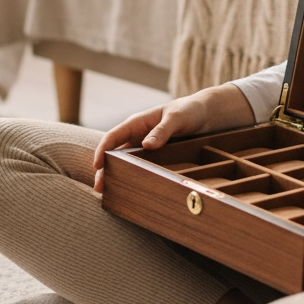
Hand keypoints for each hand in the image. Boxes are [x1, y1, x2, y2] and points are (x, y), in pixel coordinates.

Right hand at [92, 83, 254, 191]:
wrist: (207, 114)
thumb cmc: (190, 110)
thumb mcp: (177, 118)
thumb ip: (162, 131)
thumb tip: (146, 145)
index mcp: (138, 122)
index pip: (113, 136)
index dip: (101, 151)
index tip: (97, 167)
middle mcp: (138, 135)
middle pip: (114, 153)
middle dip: (105, 169)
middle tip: (100, 189)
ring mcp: (145, 146)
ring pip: (125, 161)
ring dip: (117, 174)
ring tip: (110, 193)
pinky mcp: (155, 155)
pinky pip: (139, 166)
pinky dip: (132, 175)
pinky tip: (131, 189)